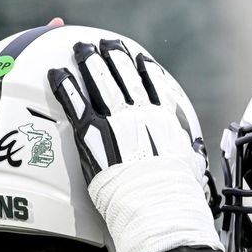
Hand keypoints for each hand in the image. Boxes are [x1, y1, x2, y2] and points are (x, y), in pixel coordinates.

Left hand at [48, 39, 223, 251]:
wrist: (158, 207)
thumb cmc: (176, 194)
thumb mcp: (191, 165)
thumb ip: (187, 152)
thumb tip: (193, 152)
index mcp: (163, 121)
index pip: (152, 86)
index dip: (143, 69)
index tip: (137, 57)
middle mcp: (139, 115)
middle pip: (124, 77)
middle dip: (113, 58)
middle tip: (105, 44)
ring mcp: (116, 122)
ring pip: (100, 83)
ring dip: (89, 63)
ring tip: (82, 49)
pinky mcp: (93, 135)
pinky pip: (76, 104)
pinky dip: (66, 87)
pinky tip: (58, 74)